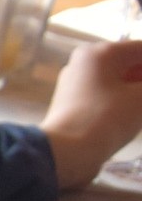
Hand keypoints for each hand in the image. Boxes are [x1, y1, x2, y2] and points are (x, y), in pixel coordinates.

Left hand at [41, 38, 141, 189]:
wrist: (67, 150)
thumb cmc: (107, 117)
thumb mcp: (141, 98)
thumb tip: (140, 88)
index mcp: (100, 52)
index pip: (141, 49)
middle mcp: (84, 62)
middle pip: (130, 63)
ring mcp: (77, 82)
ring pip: (120, 80)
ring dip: (137, 91)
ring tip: (139, 109)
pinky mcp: (74, 103)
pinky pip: (108, 94)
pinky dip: (126, 100)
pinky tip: (135, 114)